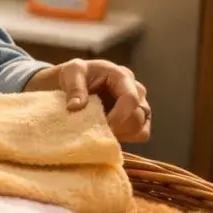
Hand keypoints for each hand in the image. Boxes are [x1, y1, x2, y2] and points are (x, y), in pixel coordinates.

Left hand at [30, 59, 150, 142]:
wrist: (74, 82)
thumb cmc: (75, 75)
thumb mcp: (70, 72)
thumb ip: (74, 87)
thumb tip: (75, 106)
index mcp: (122, 76)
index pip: (130, 98)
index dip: (118, 116)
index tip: (102, 126)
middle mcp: (136, 90)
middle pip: (139, 117)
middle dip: (118, 128)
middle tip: (96, 132)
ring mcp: (139, 105)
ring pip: (141, 129)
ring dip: (122, 135)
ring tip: (100, 132)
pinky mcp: (136, 119)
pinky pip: (140, 135)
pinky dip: (125, 139)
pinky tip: (106, 134)